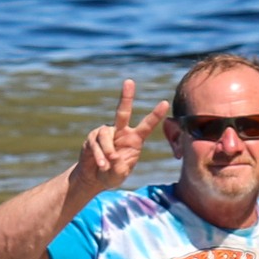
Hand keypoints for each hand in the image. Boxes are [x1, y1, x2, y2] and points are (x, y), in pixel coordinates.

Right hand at [73, 79, 166, 195]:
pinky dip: (99, 155)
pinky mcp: (93, 137)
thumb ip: (120, 169)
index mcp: (134, 139)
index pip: (146, 125)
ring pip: (106, 135)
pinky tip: (101, 164)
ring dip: (107, 151)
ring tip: (107, 165)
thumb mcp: (119, 176)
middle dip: (126, 96)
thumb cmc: (112, 174)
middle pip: (122, 112)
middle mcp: (121, 132)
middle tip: (129, 81)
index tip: (165, 103)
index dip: (155, 115)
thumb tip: (114, 158)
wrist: (94, 177)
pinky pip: (96, 143)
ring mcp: (106, 133)